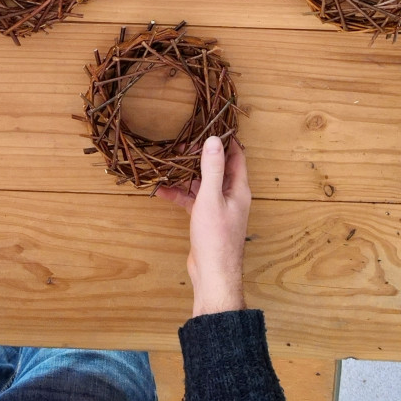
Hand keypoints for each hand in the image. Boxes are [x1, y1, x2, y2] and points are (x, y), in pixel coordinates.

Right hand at [158, 137, 249, 316]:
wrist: (213, 275)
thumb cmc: (216, 237)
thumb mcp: (211, 198)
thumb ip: (212, 168)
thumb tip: (213, 140)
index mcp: (238, 189)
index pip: (236, 156)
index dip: (225, 140)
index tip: (210, 125)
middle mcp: (231, 196)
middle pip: (217, 168)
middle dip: (200, 155)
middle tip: (181, 143)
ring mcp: (218, 208)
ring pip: (202, 184)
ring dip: (186, 174)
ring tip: (168, 163)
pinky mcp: (206, 220)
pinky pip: (192, 200)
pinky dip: (179, 195)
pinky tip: (162, 191)